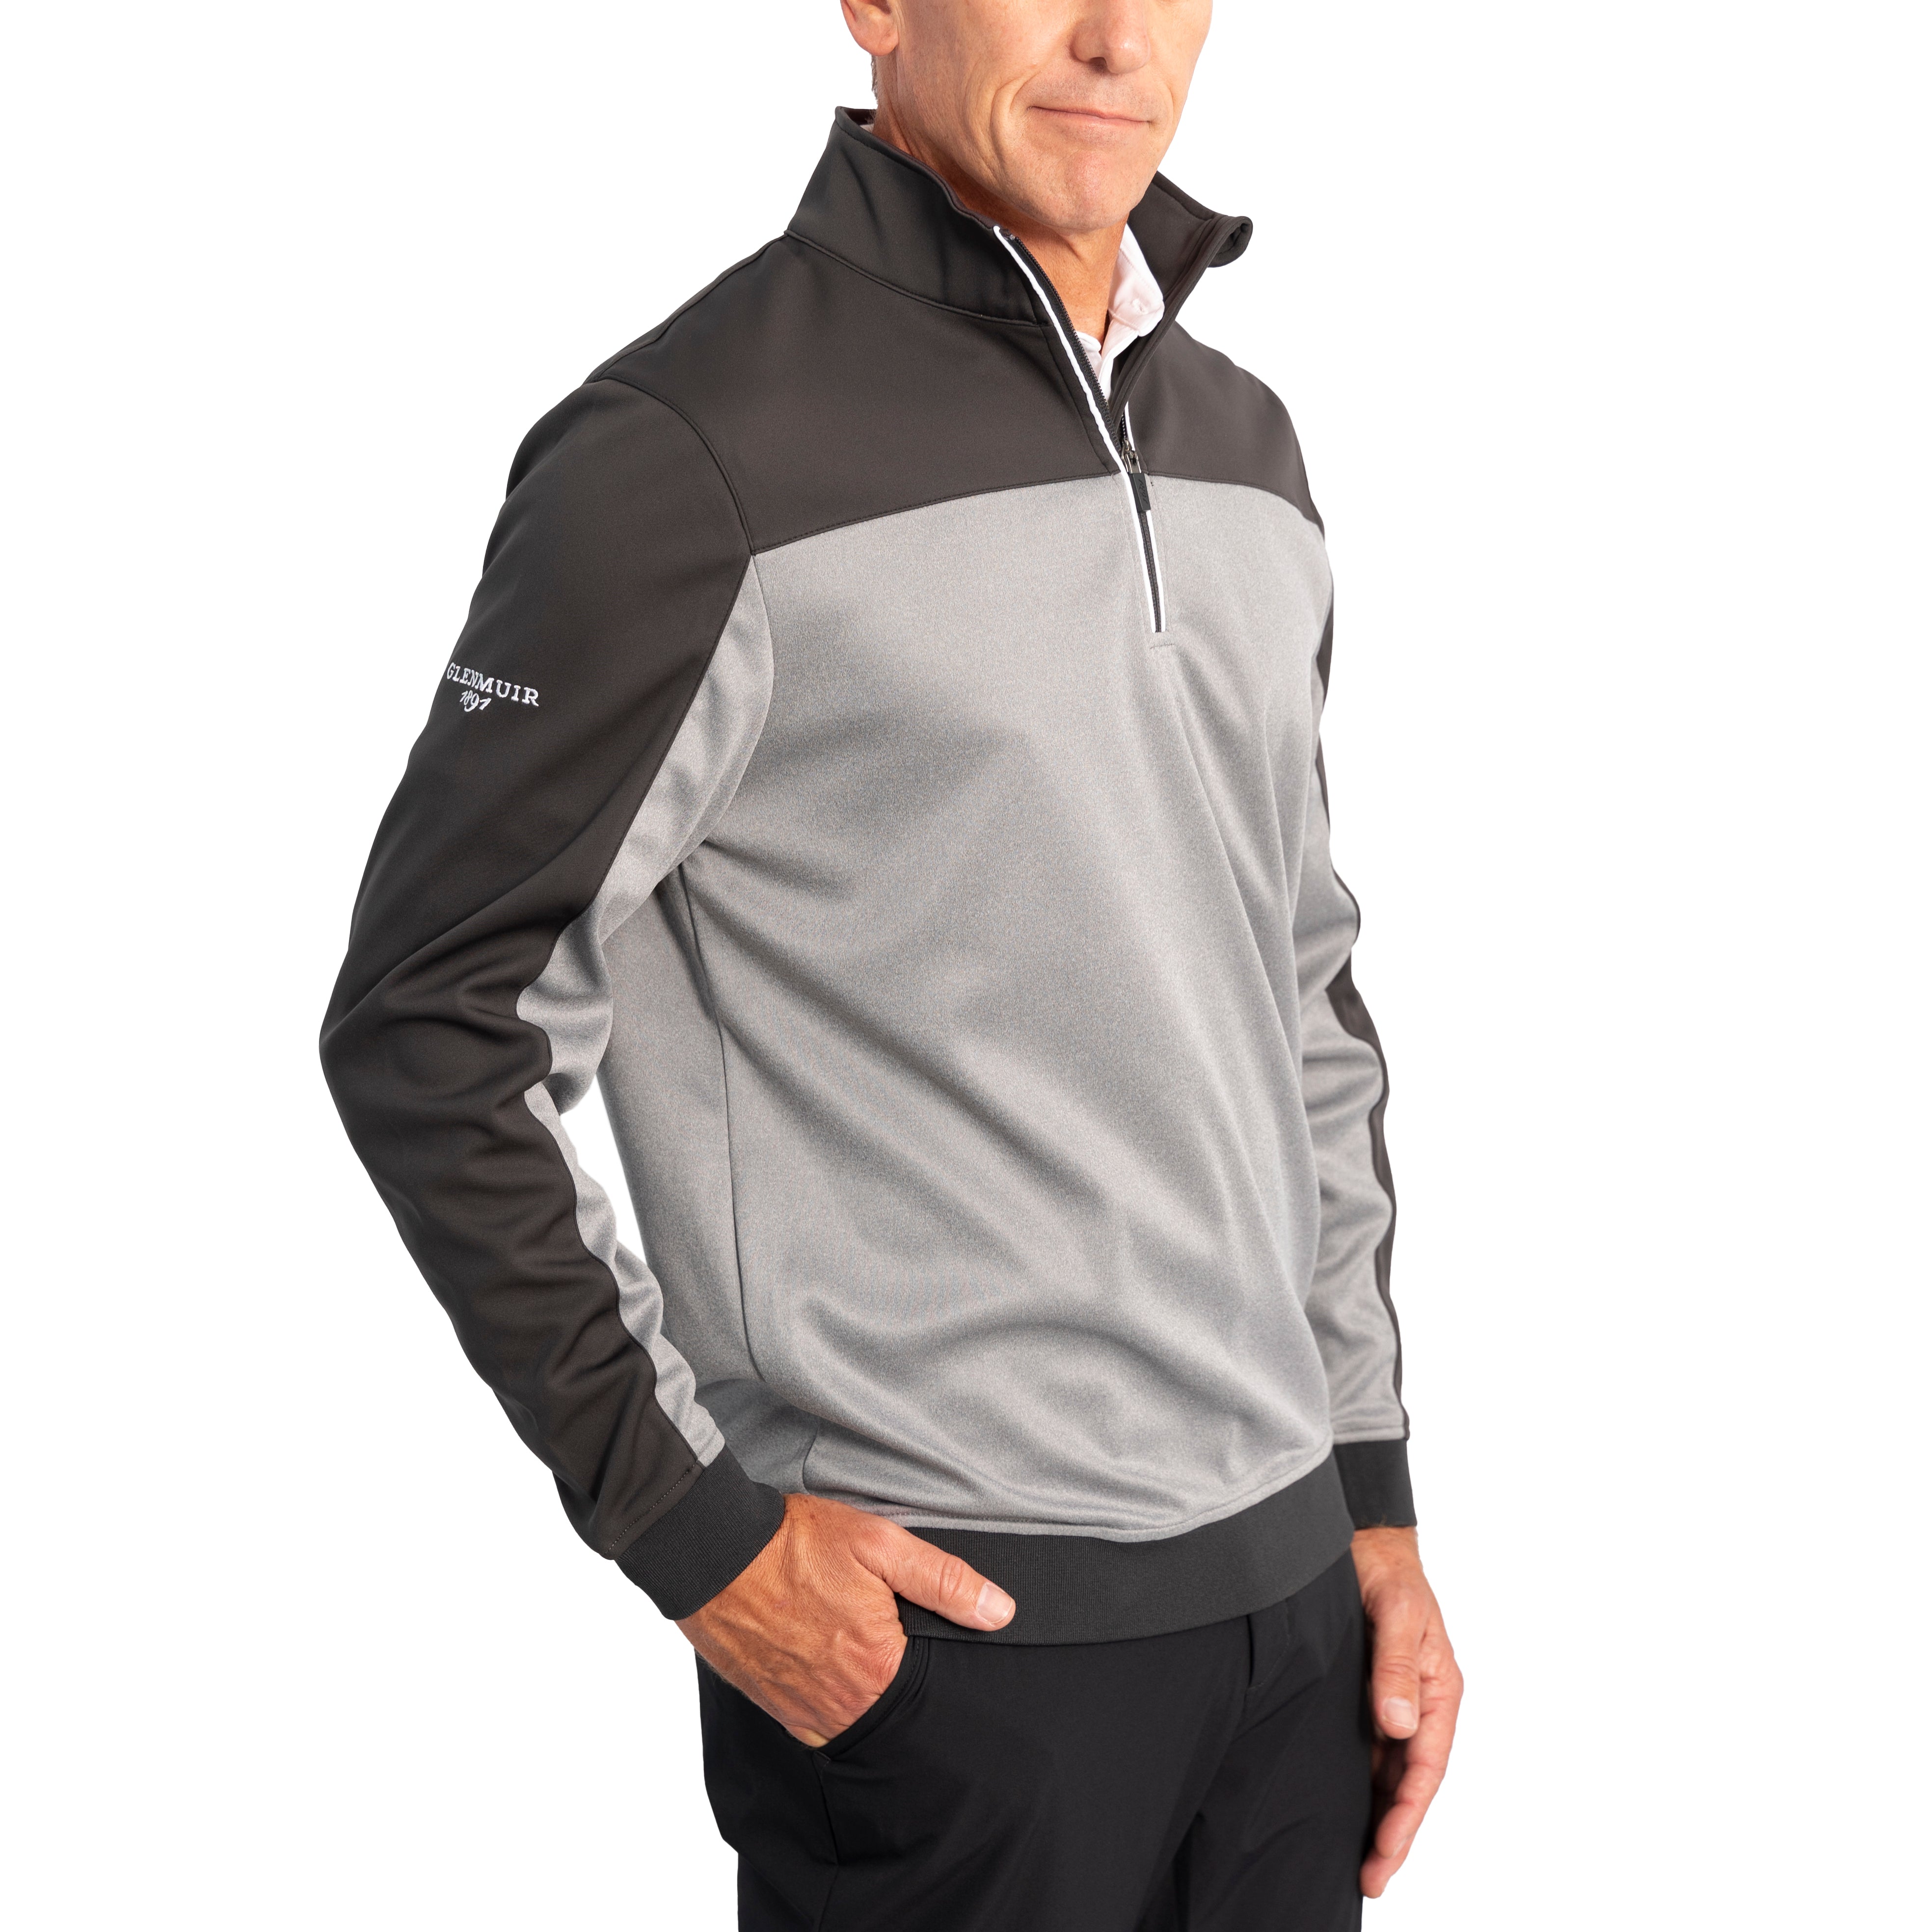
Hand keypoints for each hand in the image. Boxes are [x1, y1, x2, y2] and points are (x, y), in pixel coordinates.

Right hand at [677, 1492, 1015, 1746]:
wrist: (715, 1553)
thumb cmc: (797, 1544)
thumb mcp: (881, 1545)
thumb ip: (944, 1581)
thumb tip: (1001, 1612)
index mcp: (875, 1669)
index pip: (931, 1695)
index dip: (939, 1670)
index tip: (936, 1647)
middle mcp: (840, 1704)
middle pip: (893, 1714)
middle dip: (903, 1687)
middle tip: (896, 1644)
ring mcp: (802, 1709)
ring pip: (853, 1722)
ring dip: (865, 1698)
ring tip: (865, 1657)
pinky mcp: (773, 1705)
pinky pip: (815, 1724)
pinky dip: (830, 1704)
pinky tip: (834, 1671)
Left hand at [1353, 1525, 1461, 1897]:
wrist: (1366, 1541)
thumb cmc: (1387, 1572)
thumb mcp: (1396, 1613)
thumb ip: (1396, 1667)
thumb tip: (1399, 1723)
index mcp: (1440, 1690)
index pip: (1426, 1766)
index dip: (1406, 1814)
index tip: (1385, 1850)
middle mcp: (1421, 1704)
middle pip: (1411, 1781)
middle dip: (1394, 1832)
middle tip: (1370, 1878)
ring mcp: (1397, 1702)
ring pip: (1392, 1772)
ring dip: (1379, 1814)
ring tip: (1361, 1861)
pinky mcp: (1373, 1694)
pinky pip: (1374, 1750)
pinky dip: (1365, 1783)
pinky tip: (1345, 1806)